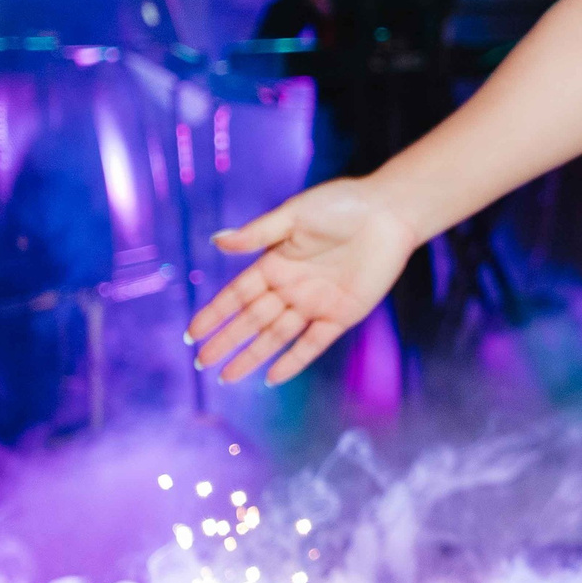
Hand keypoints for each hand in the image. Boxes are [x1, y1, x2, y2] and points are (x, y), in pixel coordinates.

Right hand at [185, 180, 423, 383]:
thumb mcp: (294, 215)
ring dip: (252, 356)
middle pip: (251, 320)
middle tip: (200, 363)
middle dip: (226, 341)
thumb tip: (216, 241)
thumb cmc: (342, 205)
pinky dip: (293, 361)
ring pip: (276, 337)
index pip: (236, 295)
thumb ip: (257, 233)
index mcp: (275, 263)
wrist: (389, 212)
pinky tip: (271, 378)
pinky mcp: (342, 314)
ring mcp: (316, 303)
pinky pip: (313, 343)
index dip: (214, 314)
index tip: (192, 333)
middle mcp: (291, 287)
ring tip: (227, 377)